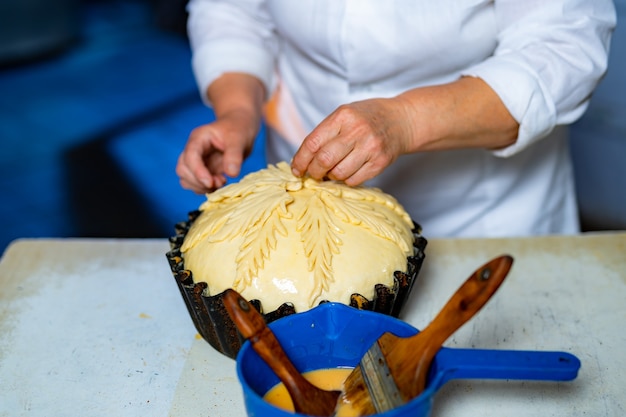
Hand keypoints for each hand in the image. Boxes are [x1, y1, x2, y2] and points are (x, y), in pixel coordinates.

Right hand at [176, 110, 255, 192]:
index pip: (190, 156)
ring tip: (221, 183)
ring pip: (186, 179)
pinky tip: (220, 183)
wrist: (240, 128)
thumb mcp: (239, 138)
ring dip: (200, 187)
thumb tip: (231, 173)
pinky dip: (205, 189)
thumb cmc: (238, 128)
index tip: (210, 183)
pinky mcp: (202, 170)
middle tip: (220, 182)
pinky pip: (195, 184)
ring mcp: (196, 161)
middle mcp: (193, 149)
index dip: (197, 171)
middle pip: (183, 169)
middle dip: (198, 181)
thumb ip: (234, 155)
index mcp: (199, 138)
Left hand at [290, 98, 412, 185]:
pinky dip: (346, 180)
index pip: (313, 143)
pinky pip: (354, 180)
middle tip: (314, 174)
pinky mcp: (380, 162)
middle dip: (314, 172)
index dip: (301, 160)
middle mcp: (357, 131)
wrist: (401, 121)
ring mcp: (370, 147)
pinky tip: (347, 172)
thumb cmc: (367, 118)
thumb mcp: (344, 115)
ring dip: (330, 177)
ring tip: (332, 172)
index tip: (297, 169)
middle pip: (324, 160)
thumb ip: (324, 134)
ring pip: (339, 174)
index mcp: (343, 116)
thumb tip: (302, 161)